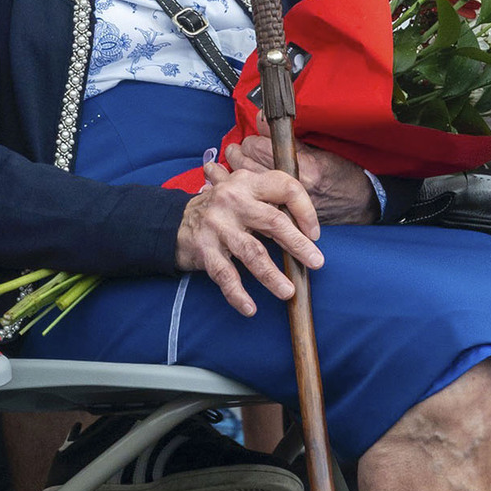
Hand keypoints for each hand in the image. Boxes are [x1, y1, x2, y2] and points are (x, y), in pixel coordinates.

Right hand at [174, 159, 324, 316]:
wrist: (174, 222)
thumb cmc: (222, 209)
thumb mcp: (244, 192)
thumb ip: (271, 200)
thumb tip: (309, 225)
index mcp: (248, 182)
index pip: (285, 187)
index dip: (305, 210)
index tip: (314, 233)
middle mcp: (233, 199)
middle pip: (273, 221)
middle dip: (298, 244)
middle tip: (316, 262)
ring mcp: (217, 224)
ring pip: (251, 252)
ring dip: (271, 275)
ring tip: (288, 291)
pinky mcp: (204, 248)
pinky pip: (224, 275)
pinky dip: (237, 294)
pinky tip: (250, 308)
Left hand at [226, 130, 376, 224]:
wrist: (358, 206)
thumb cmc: (343, 175)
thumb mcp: (320, 149)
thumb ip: (288, 137)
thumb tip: (260, 118)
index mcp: (303, 166)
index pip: (258, 146)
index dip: (252, 139)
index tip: (254, 137)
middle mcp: (292, 186)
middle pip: (246, 163)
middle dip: (239, 153)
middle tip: (240, 150)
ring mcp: (286, 202)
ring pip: (245, 181)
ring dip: (238, 171)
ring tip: (238, 165)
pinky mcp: (284, 214)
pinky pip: (254, 198)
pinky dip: (246, 190)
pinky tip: (244, 185)